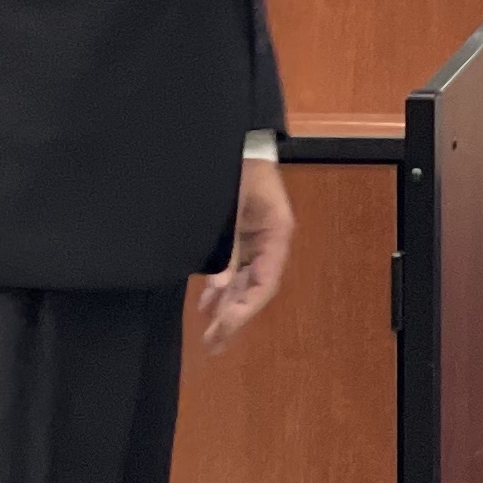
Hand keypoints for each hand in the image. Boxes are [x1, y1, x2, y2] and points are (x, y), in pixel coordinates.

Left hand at [196, 156, 293, 352]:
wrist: (235, 138)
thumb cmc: (238, 166)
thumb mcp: (232, 206)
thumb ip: (227, 246)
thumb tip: (218, 285)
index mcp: (276, 234)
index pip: (264, 284)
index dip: (244, 309)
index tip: (224, 327)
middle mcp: (268, 241)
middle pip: (254, 288)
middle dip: (234, 317)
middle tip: (213, 344)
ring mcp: (254, 238)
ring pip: (242, 281)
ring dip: (226, 305)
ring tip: (209, 331)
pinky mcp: (240, 234)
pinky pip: (233, 267)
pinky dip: (220, 286)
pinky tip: (207, 302)